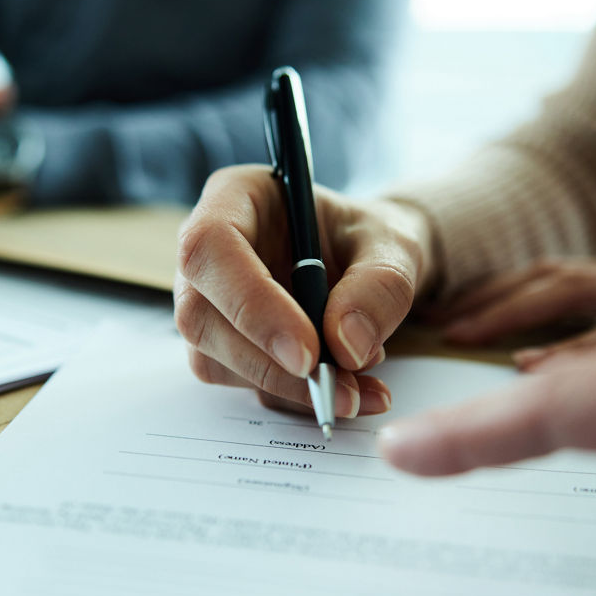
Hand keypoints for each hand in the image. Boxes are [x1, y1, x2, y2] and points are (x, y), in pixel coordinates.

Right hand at [175, 165, 435, 417]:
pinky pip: (240, 382)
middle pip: (201, 314)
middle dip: (270, 364)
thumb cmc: (371, 239)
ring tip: (357, 389)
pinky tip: (345, 391)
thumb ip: (379, 285)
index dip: (251, 303)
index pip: (211, 246)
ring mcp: (208, 300)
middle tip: (340, 389)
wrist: (372, 266)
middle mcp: (208, 250)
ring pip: (214, 358)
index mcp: (236, 198)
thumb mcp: (394, 246)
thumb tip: (346, 346)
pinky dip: (293, 397)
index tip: (307, 353)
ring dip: (286, 388)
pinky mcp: (222, 344)